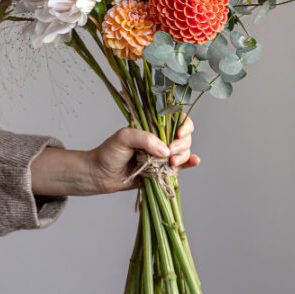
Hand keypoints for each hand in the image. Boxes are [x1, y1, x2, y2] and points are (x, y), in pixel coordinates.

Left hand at [30, 118, 199, 196]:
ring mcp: (163, 155)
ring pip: (184, 151)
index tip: (179, 133)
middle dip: (182, 143)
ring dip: (183, 155)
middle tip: (170, 151)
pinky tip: (194, 161)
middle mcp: (160, 139)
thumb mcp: (124, 137)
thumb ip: (144, 139)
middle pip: (184, 136)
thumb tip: (165, 149)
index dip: (183, 124)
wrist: (100, 175)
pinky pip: (181, 166)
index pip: (176, 119)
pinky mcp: (162, 170)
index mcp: (152, 126)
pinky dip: (189, 163)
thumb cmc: (109, 152)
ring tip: (170, 162)